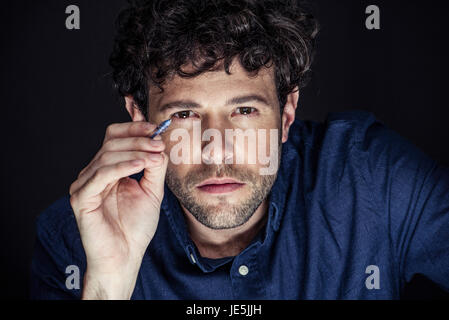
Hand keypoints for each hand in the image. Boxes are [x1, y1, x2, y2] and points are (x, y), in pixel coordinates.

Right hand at [69, 121, 167, 298]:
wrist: (124, 257)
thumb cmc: (135, 228)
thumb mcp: (152, 192)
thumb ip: (154, 168)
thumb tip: (160, 144)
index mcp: (108, 170)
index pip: (115, 138)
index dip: (134, 129)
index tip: (156, 128)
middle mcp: (94, 174)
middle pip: (112, 143)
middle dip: (138, 140)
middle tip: (159, 143)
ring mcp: (85, 185)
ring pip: (107, 156)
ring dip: (135, 152)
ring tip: (155, 156)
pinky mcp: (82, 198)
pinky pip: (100, 175)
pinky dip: (121, 167)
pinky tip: (140, 165)